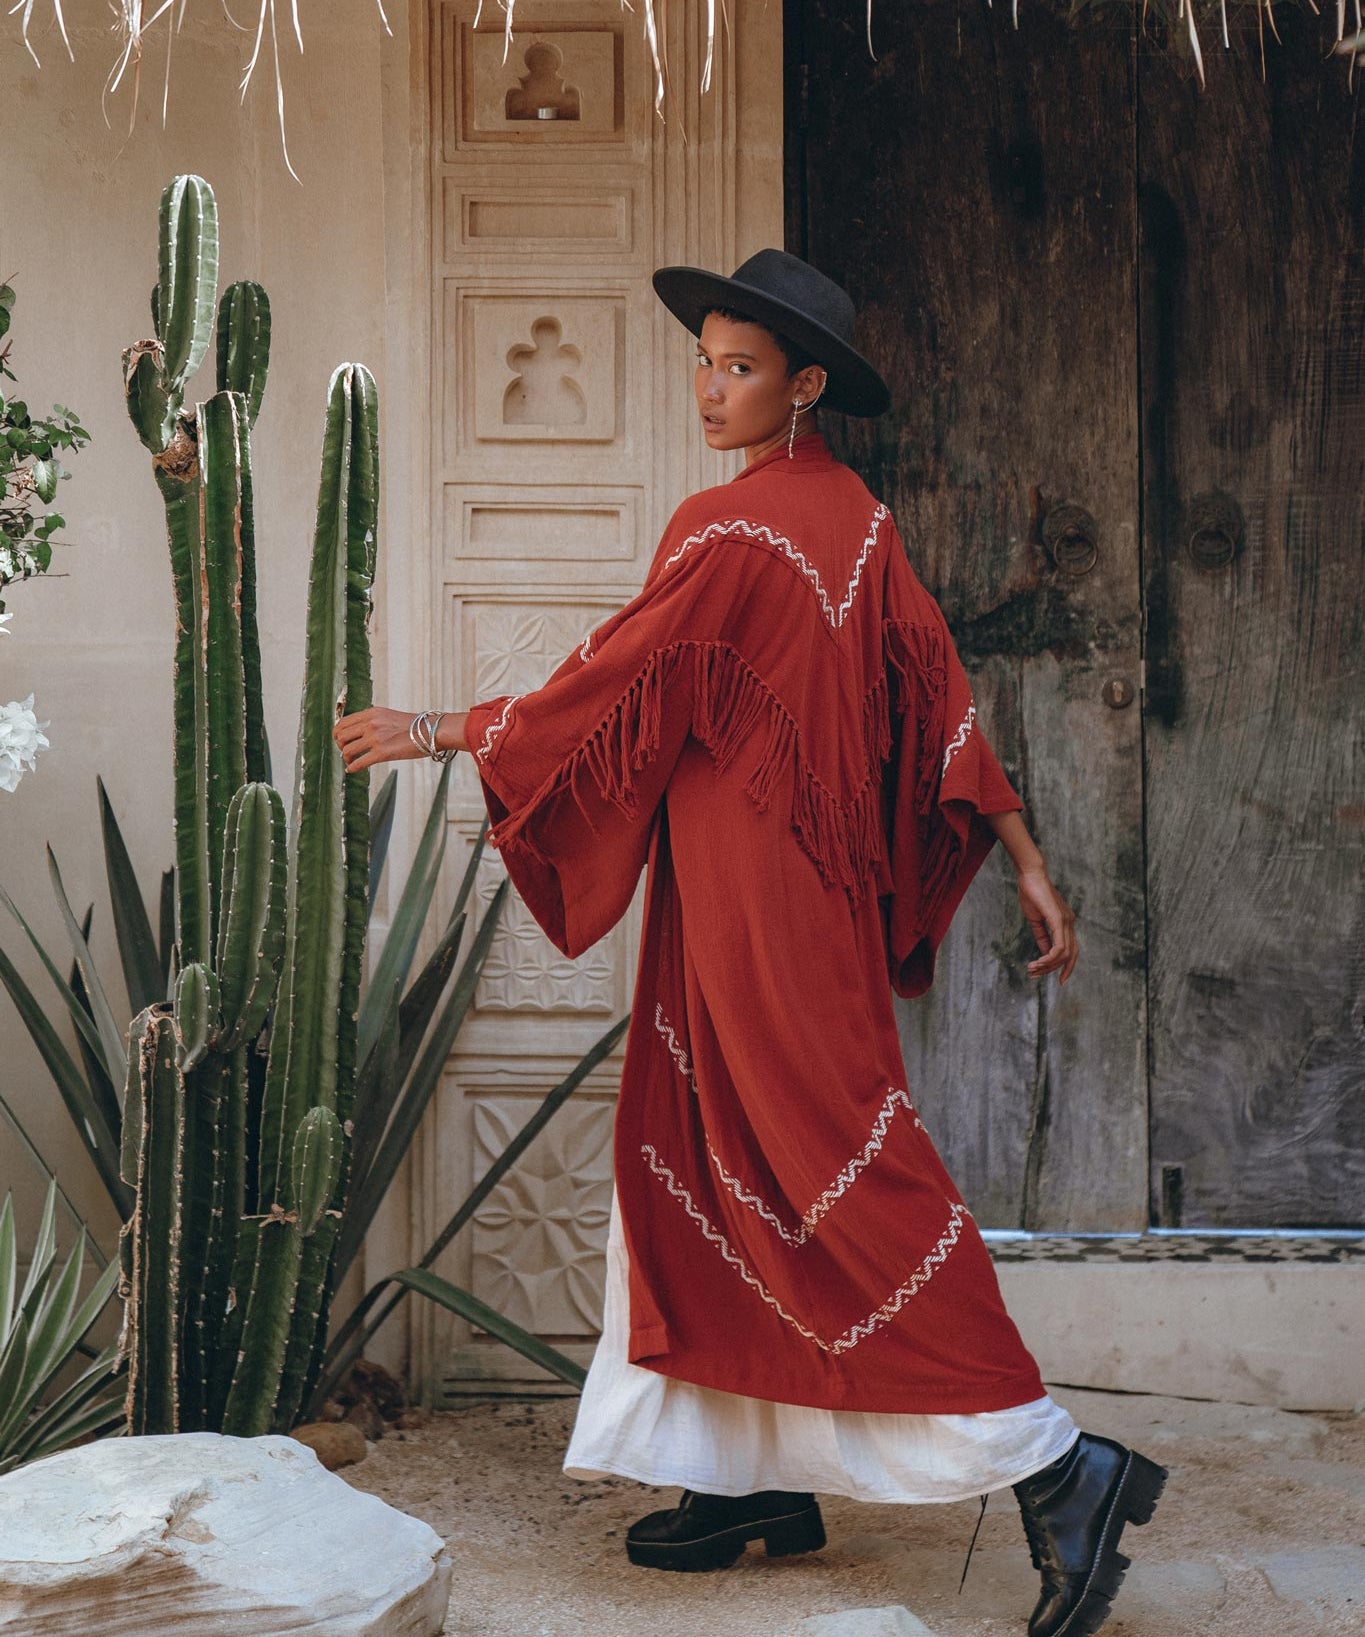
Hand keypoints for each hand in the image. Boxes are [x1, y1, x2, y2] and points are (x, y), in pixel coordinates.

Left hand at [333, 706, 437, 771]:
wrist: (431, 731)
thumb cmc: (414, 726)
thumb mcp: (389, 716)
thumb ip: (373, 721)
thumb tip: (361, 732)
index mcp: (372, 713)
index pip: (343, 722)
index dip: (338, 733)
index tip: (341, 741)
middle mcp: (371, 723)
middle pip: (341, 735)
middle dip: (340, 745)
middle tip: (346, 752)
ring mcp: (375, 738)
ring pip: (347, 750)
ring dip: (346, 758)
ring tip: (350, 761)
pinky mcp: (382, 753)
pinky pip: (359, 762)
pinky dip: (352, 767)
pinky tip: (352, 770)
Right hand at [1015, 865, 1077, 984]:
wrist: (1030, 874)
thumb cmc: (1031, 893)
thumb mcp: (1036, 920)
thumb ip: (1042, 936)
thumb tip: (1045, 953)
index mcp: (1065, 923)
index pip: (1071, 950)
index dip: (1066, 967)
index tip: (1058, 980)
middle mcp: (1069, 923)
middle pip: (1071, 955)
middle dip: (1056, 970)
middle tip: (1035, 976)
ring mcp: (1066, 921)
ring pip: (1064, 953)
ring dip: (1048, 965)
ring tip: (1032, 968)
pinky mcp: (1058, 919)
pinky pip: (1059, 945)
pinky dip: (1050, 957)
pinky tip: (1039, 961)